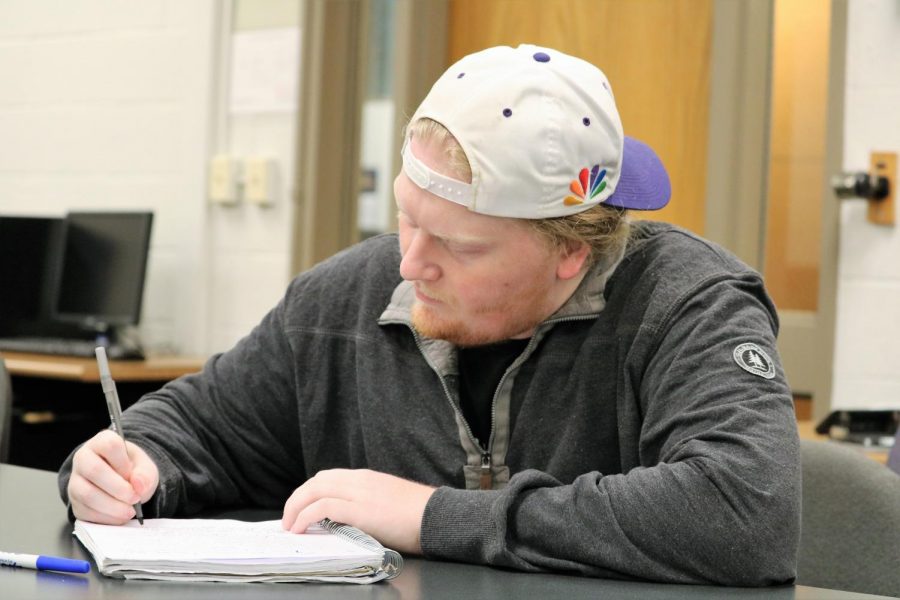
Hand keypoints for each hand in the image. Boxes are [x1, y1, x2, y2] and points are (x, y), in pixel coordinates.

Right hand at [67, 429, 159, 523]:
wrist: (122, 484)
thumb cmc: (132, 470)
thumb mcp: (145, 467)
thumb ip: (145, 474)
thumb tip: (138, 486)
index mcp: (102, 442)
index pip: (109, 445)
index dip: (123, 463)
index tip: (133, 476)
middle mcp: (83, 458)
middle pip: (95, 470)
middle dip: (119, 489)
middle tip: (135, 499)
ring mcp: (75, 481)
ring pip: (87, 494)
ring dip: (112, 507)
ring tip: (129, 511)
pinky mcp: (75, 502)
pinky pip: (85, 511)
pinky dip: (106, 518)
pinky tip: (119, 516)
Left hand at [281, 469, 435, 554]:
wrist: (438, 517)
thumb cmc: (418, 515)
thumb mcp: (388, 501)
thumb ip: (367, 503)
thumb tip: (346, 519)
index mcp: (367, 477)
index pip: (328, 477)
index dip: (309, 492)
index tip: (300, 508)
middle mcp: (360, 480)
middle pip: (317, 481)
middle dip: (297, 499)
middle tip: (289, 519)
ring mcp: (360, 494)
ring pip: (315, 491)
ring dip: (296, 508)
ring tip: (290, 526)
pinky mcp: (360, 510)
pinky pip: (323, 508)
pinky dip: (306, 516)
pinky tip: (300, 529)